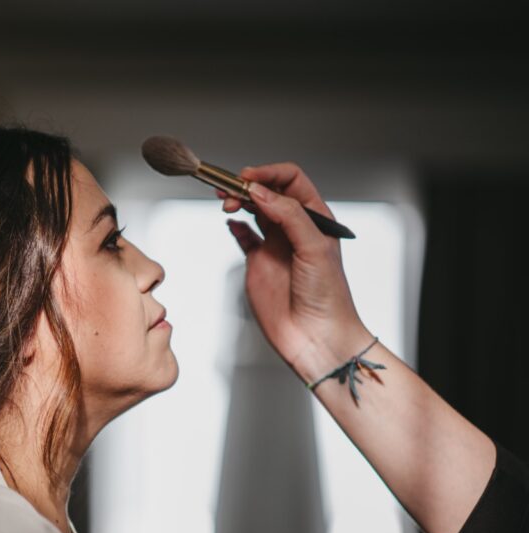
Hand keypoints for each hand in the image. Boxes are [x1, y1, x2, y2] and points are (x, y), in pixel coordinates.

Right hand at [217, 163, 369, 380]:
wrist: (316, 336)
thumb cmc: (328, 297)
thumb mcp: (314, 248)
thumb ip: (288, 215)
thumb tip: (261, 192)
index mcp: (314, 218)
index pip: (290, 181)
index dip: (268, 174)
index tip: (247, 177)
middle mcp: (294, 228)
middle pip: (267, 192)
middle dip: (247, 185)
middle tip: (229, 190)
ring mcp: (275, 245)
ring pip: (253, 210)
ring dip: (238, 201)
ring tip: (226, 202)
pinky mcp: (258, 263)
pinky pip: (243, 236)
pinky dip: (234, 226)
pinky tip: (231, 223)